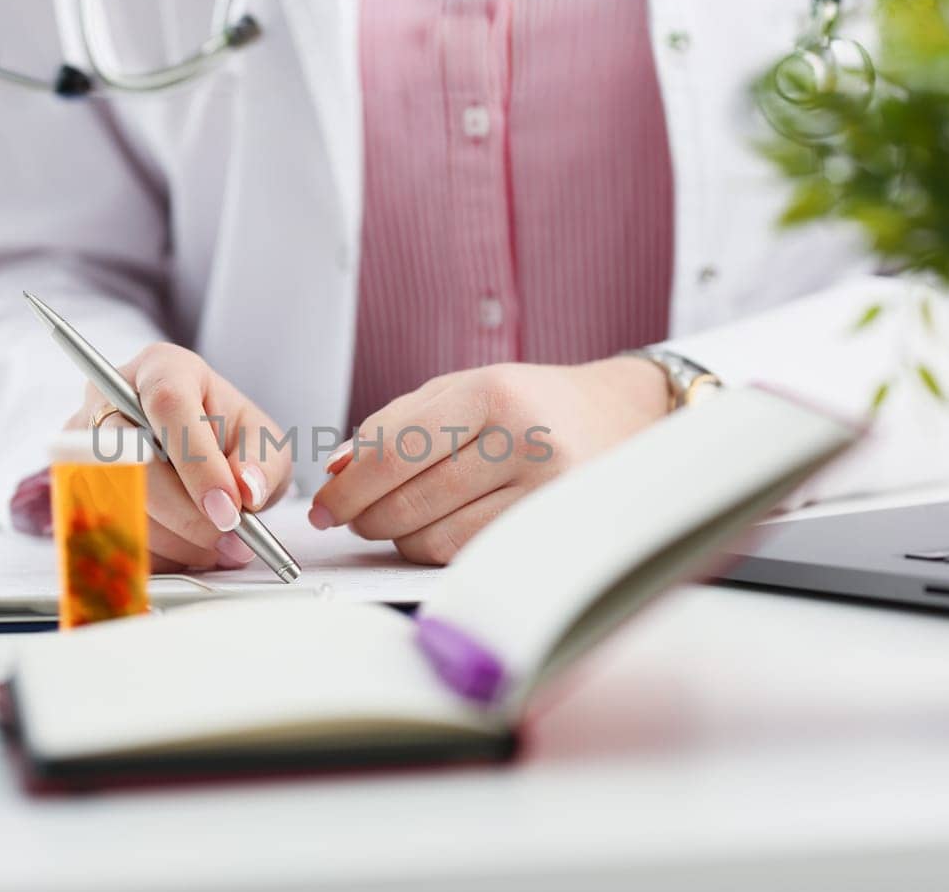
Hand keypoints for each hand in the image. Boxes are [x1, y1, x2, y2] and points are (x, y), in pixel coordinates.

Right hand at [37, 343, 290, 571]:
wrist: (198, 454)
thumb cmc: (228, 437)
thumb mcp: (263, 442)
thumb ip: (261, 463)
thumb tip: (245, 490)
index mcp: (162, 368)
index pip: (167, 405)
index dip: (197, 462)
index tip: (229, 509)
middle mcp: (108, 396)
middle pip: (133, 458)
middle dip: (185, 513)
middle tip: (228, 540)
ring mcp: (80, 440)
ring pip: (118, 502)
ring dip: (174, 539)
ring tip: (215, 543)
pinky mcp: (70, 483)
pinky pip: (106, 530)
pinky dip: (153, 551)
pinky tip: (184, 545)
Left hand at [309, 358, 667, 564]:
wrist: (623, 420)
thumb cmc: (531, 404)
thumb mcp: (464, 390)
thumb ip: (396, 423)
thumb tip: (338, 470)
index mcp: (491, 393)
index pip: (391, 451)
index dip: (346, 487)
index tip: (325, 503)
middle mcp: (524, 441)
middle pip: (406, 500)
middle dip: (364, 516)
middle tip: (352, 516)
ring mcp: (544, 492)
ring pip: (431, 539)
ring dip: (399, 537)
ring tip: (400, 519)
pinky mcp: (553, 532)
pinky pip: (466, 557)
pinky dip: (435, 550)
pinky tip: (438, 530)